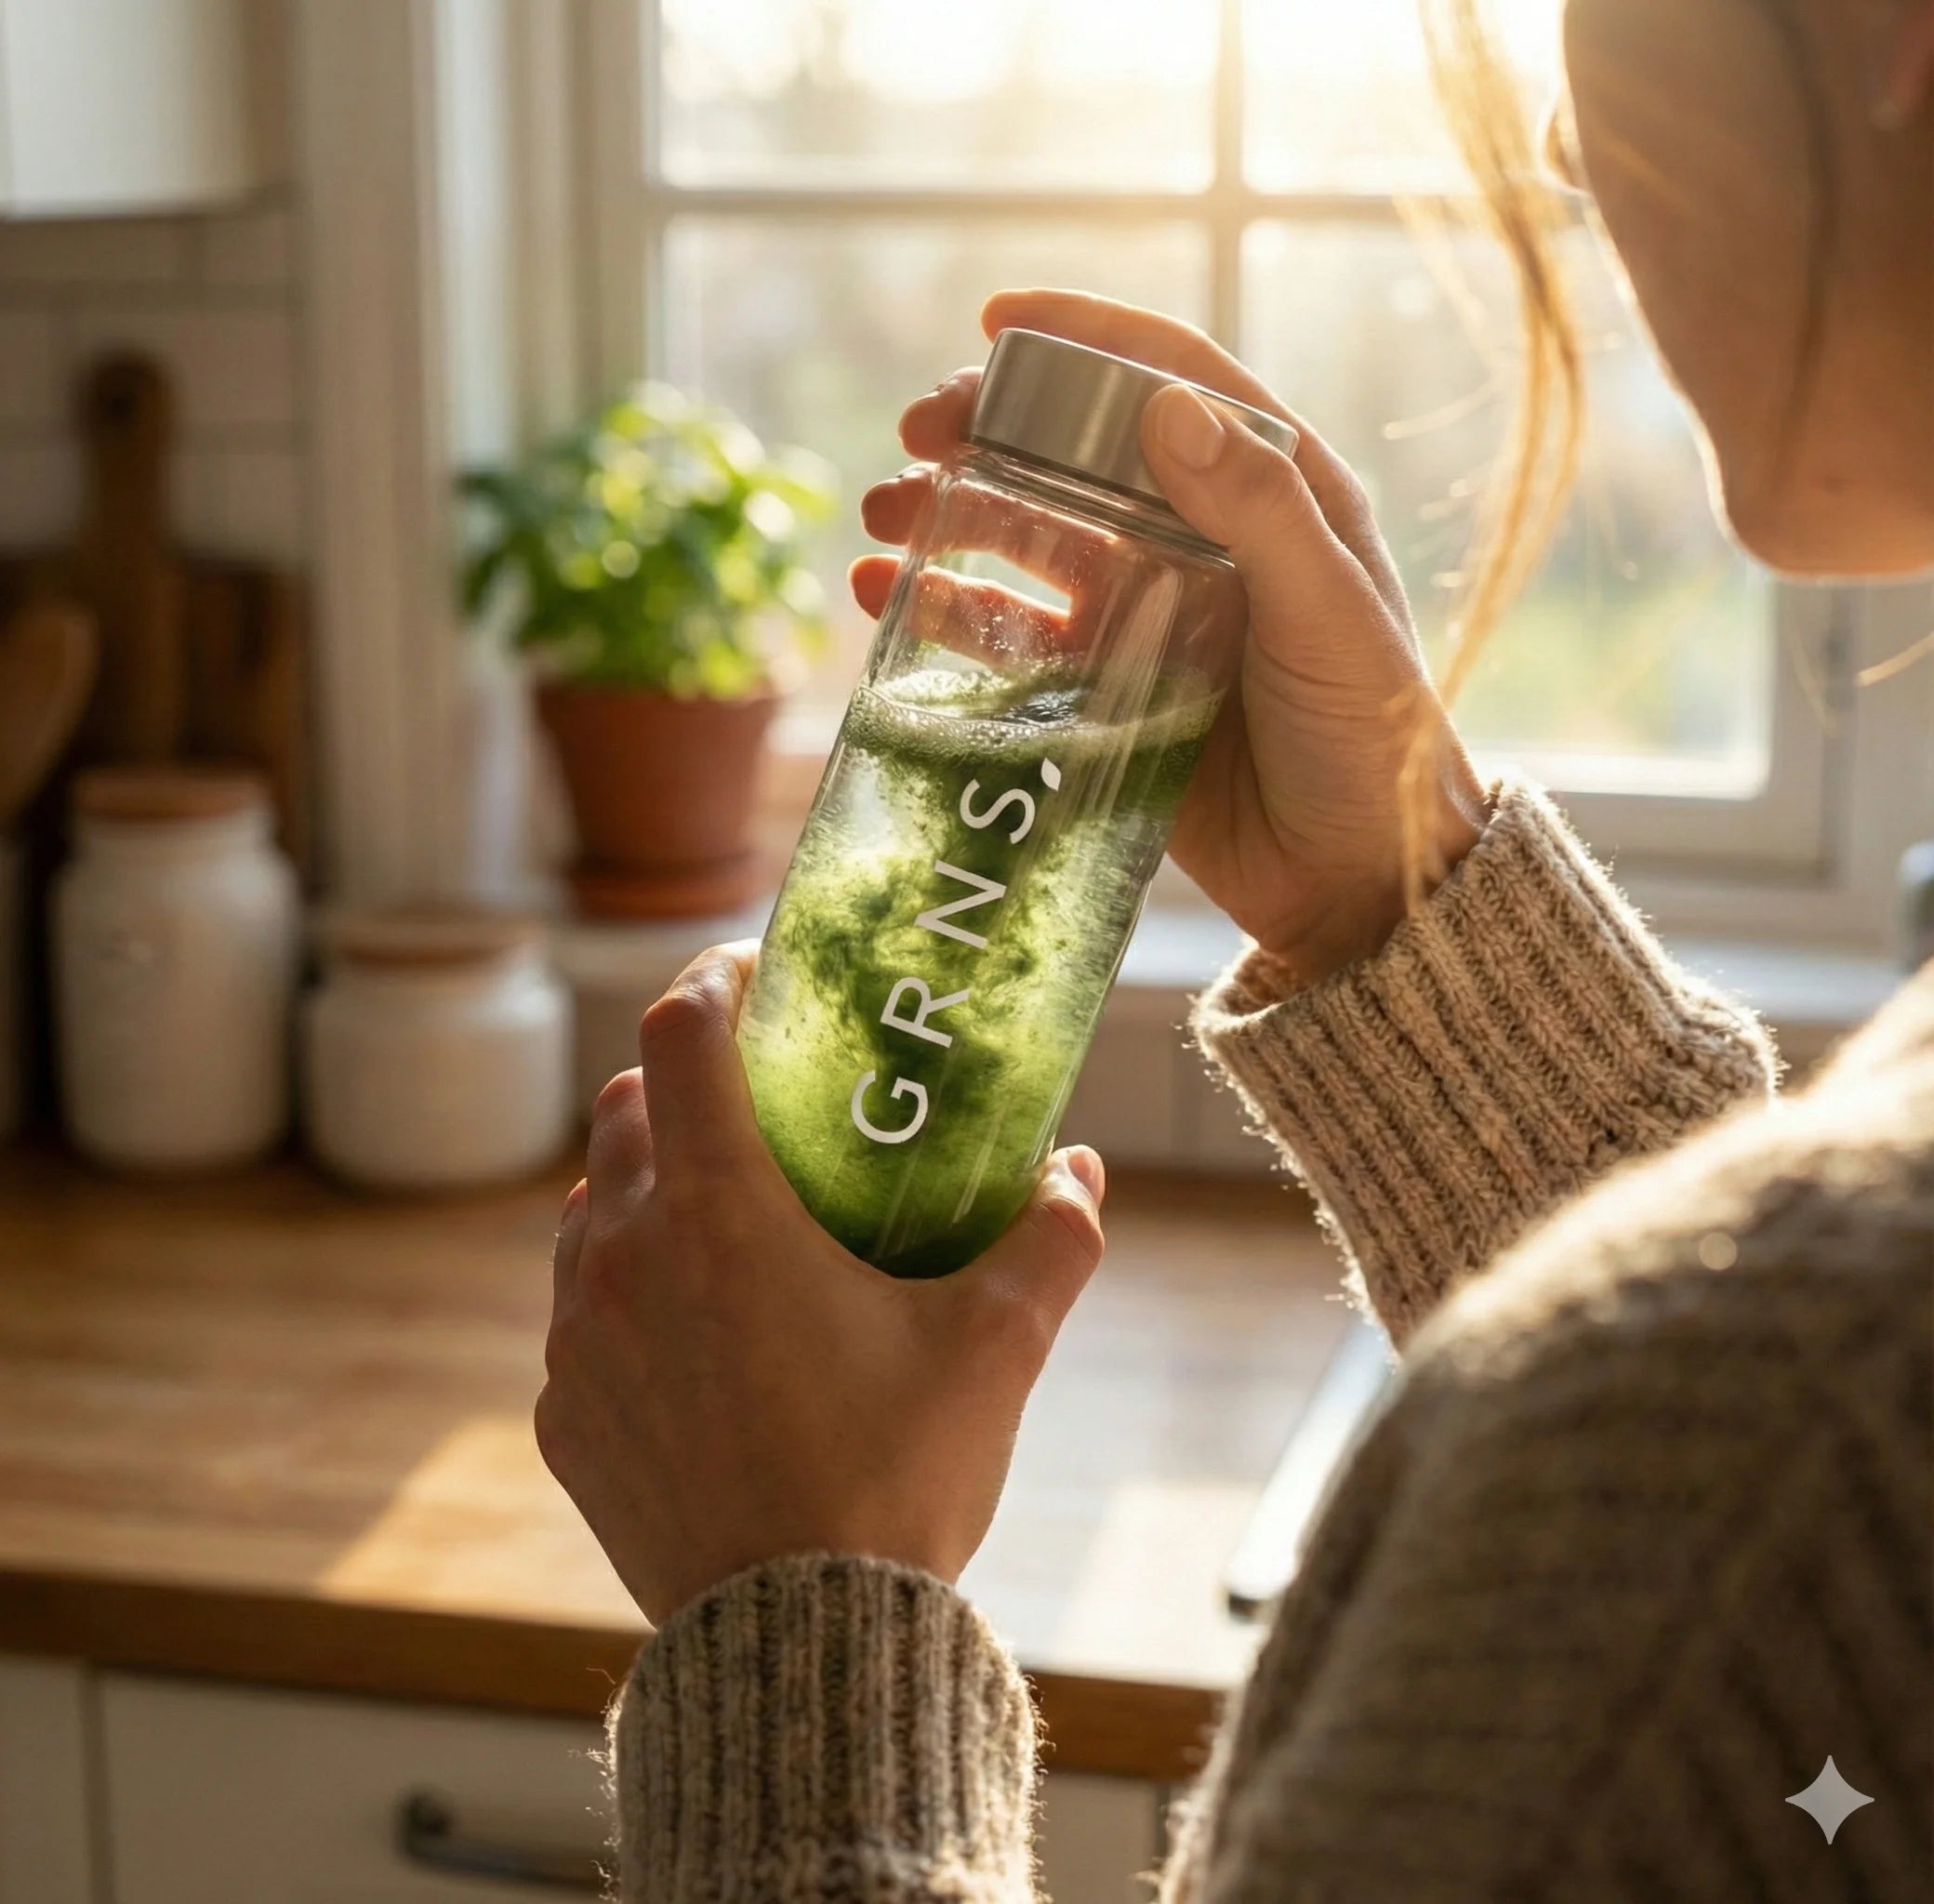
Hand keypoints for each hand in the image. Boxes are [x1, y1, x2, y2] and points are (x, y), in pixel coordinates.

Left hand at [535, 944, 1107, 1626]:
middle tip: (756, 1098)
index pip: (681, 1034)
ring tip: (725, 1213)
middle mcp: (625, 1258)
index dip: (715, 980)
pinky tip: (696, 1331)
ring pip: (589, 1207)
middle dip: (684, 1079)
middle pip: (623, 1107)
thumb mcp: (997, 1349)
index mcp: (720, 1215)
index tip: (755, 975)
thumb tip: (1076, 1170)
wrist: (801, 1645)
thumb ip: (1048, 1238)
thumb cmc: (897, 1481)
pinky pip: (576, 1311)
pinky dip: (624, 1288)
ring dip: (645, 1183)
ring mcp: (577, 1339)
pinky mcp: (563, 1415)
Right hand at [854, 290, 1489, 983]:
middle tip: (915, 433)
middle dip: (990, 432)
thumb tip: (1166, 409)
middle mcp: (1203, 539)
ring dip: (953, 516)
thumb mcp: (1331, 618)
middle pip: (1079, 454)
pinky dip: (953, 612)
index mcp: (1276, 494)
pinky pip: (1015, 636)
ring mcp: (1150, 614)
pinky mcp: (1109, 690)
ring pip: (1032, 538)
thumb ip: (1260, 513)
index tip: (996, 321)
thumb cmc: (1372, 742)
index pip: (1172, 382)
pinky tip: (888, 600)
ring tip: (882, 518)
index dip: (1083, 339)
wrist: (1356, 882)